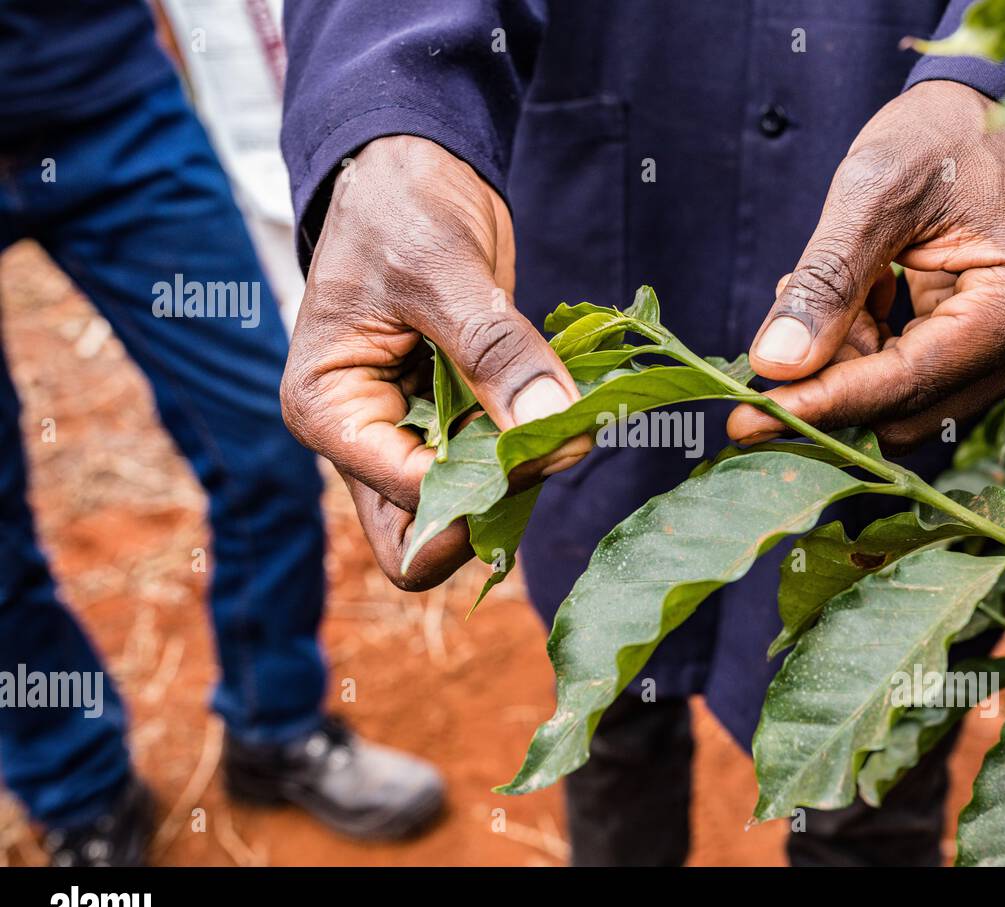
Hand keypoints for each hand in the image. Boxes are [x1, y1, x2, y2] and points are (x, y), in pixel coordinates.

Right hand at [281, 136, 588, 589]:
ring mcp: (408, 432)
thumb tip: (554, 424)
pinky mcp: (451, 417)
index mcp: (330, 410)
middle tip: (557, 449)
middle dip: (497, 507)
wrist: (414, 169)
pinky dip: (531, 444)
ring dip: (522, 475)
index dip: (486, 488)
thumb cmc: (400, 206)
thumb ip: (495, 351)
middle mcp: (362, 436)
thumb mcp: (443, 270)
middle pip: (425, 533)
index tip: (556, 442)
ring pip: (468, 504)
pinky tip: (562, 405)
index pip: (409, 503)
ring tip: (568, 419)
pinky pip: (493, 461)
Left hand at [727, 80, 1004, 452]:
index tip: (745, 421)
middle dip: (831, 383)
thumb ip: (825, 281)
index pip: (906, 383)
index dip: (821, 404)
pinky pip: (915, 380)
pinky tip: (854, 299)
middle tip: (773, 342)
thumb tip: (775, 365)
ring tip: (815, 292)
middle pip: (906, 409)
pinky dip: (869, 352)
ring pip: (905, 402)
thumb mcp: (873, 192)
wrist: (986, 112)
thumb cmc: (940, 134)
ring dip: (848, 363)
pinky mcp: (996, 348)